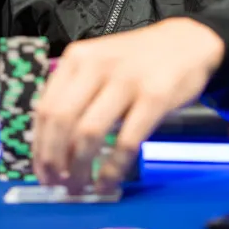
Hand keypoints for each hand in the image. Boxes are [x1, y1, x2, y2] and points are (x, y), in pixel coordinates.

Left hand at [33, 18, 224, 192]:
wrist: (188, 41)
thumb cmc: (140, 60)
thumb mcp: (101, 62)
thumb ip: (77, 93)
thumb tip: (53, 145)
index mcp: (78, 58)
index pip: (46, 109)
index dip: (39, 147)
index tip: (42, 171)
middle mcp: (98, 66)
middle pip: (62, 122)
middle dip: (55, 161)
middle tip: (58, 184)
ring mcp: (127, 80)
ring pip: (89, 134)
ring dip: (79, 169)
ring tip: (80, 187)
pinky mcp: (154, 96)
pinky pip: (126, 141)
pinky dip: (112, 169)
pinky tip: (107, 182)